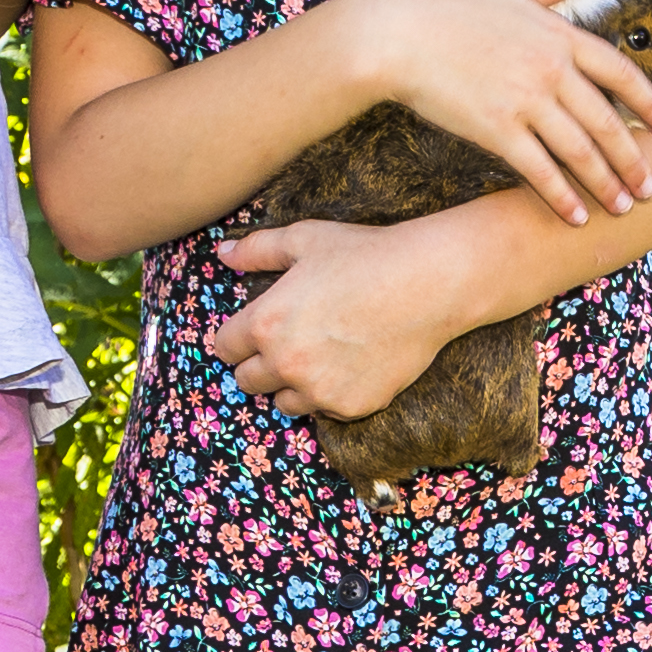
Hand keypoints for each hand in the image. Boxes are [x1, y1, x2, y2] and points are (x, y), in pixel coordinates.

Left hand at [204, 214, 469, 424]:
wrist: (428, 284)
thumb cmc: (365, 255)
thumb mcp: (305, 240)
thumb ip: (256, 249)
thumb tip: (223, 253)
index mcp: (264, 323)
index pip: (225, 348)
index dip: (238, 337)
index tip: (255, 331)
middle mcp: (285, 364)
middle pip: (247, 381)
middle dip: (261, 364)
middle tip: (289, 343)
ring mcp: (318, 390)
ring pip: (284, 403)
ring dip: (292, 385)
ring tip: (320, 357)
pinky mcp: (351, 407)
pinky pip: (326, 411)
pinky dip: (331, 395)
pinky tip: (351, 366)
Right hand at [352, 0, 651, 223]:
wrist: (396, 34)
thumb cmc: (449, 7)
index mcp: (559, 35)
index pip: (619, 72)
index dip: (649, 102)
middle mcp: (551, 69)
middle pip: (607, 121)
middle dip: (634, 158)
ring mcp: (525, 100)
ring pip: (580, 150)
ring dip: (606, 183)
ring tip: (623, 207)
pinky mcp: (496, 128)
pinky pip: (538, 169)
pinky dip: (560, 196)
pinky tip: (575, 216)